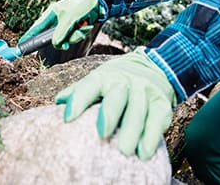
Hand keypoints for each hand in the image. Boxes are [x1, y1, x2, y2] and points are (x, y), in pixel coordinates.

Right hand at [18, 0, 99, 48]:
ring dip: (75, 36)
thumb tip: (55, 45)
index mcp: (51, 14)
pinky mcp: (74, 28)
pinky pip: (73, 38)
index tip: (20, 47)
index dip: (29, 37)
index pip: (36, 28)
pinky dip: (81, 34)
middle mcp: (56, 21)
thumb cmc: (81, 5)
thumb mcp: (70, 19)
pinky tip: (87, 26)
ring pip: (65, 40)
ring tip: (82, 27)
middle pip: (52, 38)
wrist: (98, 1)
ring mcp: (65, 25)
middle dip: (62, 40)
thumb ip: (61, 33)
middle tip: (64, 45)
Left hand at [55, 48, 175, 159]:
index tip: (67, 118)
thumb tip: (58, 102)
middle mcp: (125, 81)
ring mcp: (144, 91)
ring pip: (138, 110)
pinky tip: (144, 152)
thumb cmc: (116, 80)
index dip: (78, 100)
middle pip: (116, 96)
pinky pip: (157, 119)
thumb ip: (78, 91)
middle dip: (109, 114)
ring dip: (132, 130)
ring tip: (124, 151)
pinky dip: (151, 136)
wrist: (152, 66)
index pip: (89, 86)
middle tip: (102, 133)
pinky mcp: (161, 103)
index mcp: (104, 77)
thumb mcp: (97, 80)